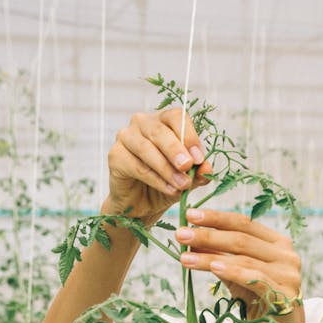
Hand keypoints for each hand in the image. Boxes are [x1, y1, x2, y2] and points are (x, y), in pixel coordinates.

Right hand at [105, 108, 212, 225]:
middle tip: (188, 167)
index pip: (176, 117)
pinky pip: (137, 166)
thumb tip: (208, 168)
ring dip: (167, 168)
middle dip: (176, 150)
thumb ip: (197, 173)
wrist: (141, 206)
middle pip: (160, 130)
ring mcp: (126, 137)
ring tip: (182, 185)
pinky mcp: (115, 155)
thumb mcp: (187, 180)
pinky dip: (155, 179)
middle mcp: (142, 123)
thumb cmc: (164, 185)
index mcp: (163, 121)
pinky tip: (169, 189)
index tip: (200, 158)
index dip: (189, 136)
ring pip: (147, 148)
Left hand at [175, 208, 305, 322]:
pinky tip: (212, 267)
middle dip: (208, 235)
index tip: (189, 214)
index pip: (244, 223)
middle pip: (242, 238)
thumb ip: (221, 256)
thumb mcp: (237, 277)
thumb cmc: (259, 306)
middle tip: (180, 234)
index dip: (216, 217)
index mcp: (278, 243)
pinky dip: (232, 271)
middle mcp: (287, 255)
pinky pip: (254, 278)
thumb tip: (191, 238)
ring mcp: (289, 274)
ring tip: (184, 257)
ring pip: (243, 258)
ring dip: (210, 256)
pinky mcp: (286, 295)